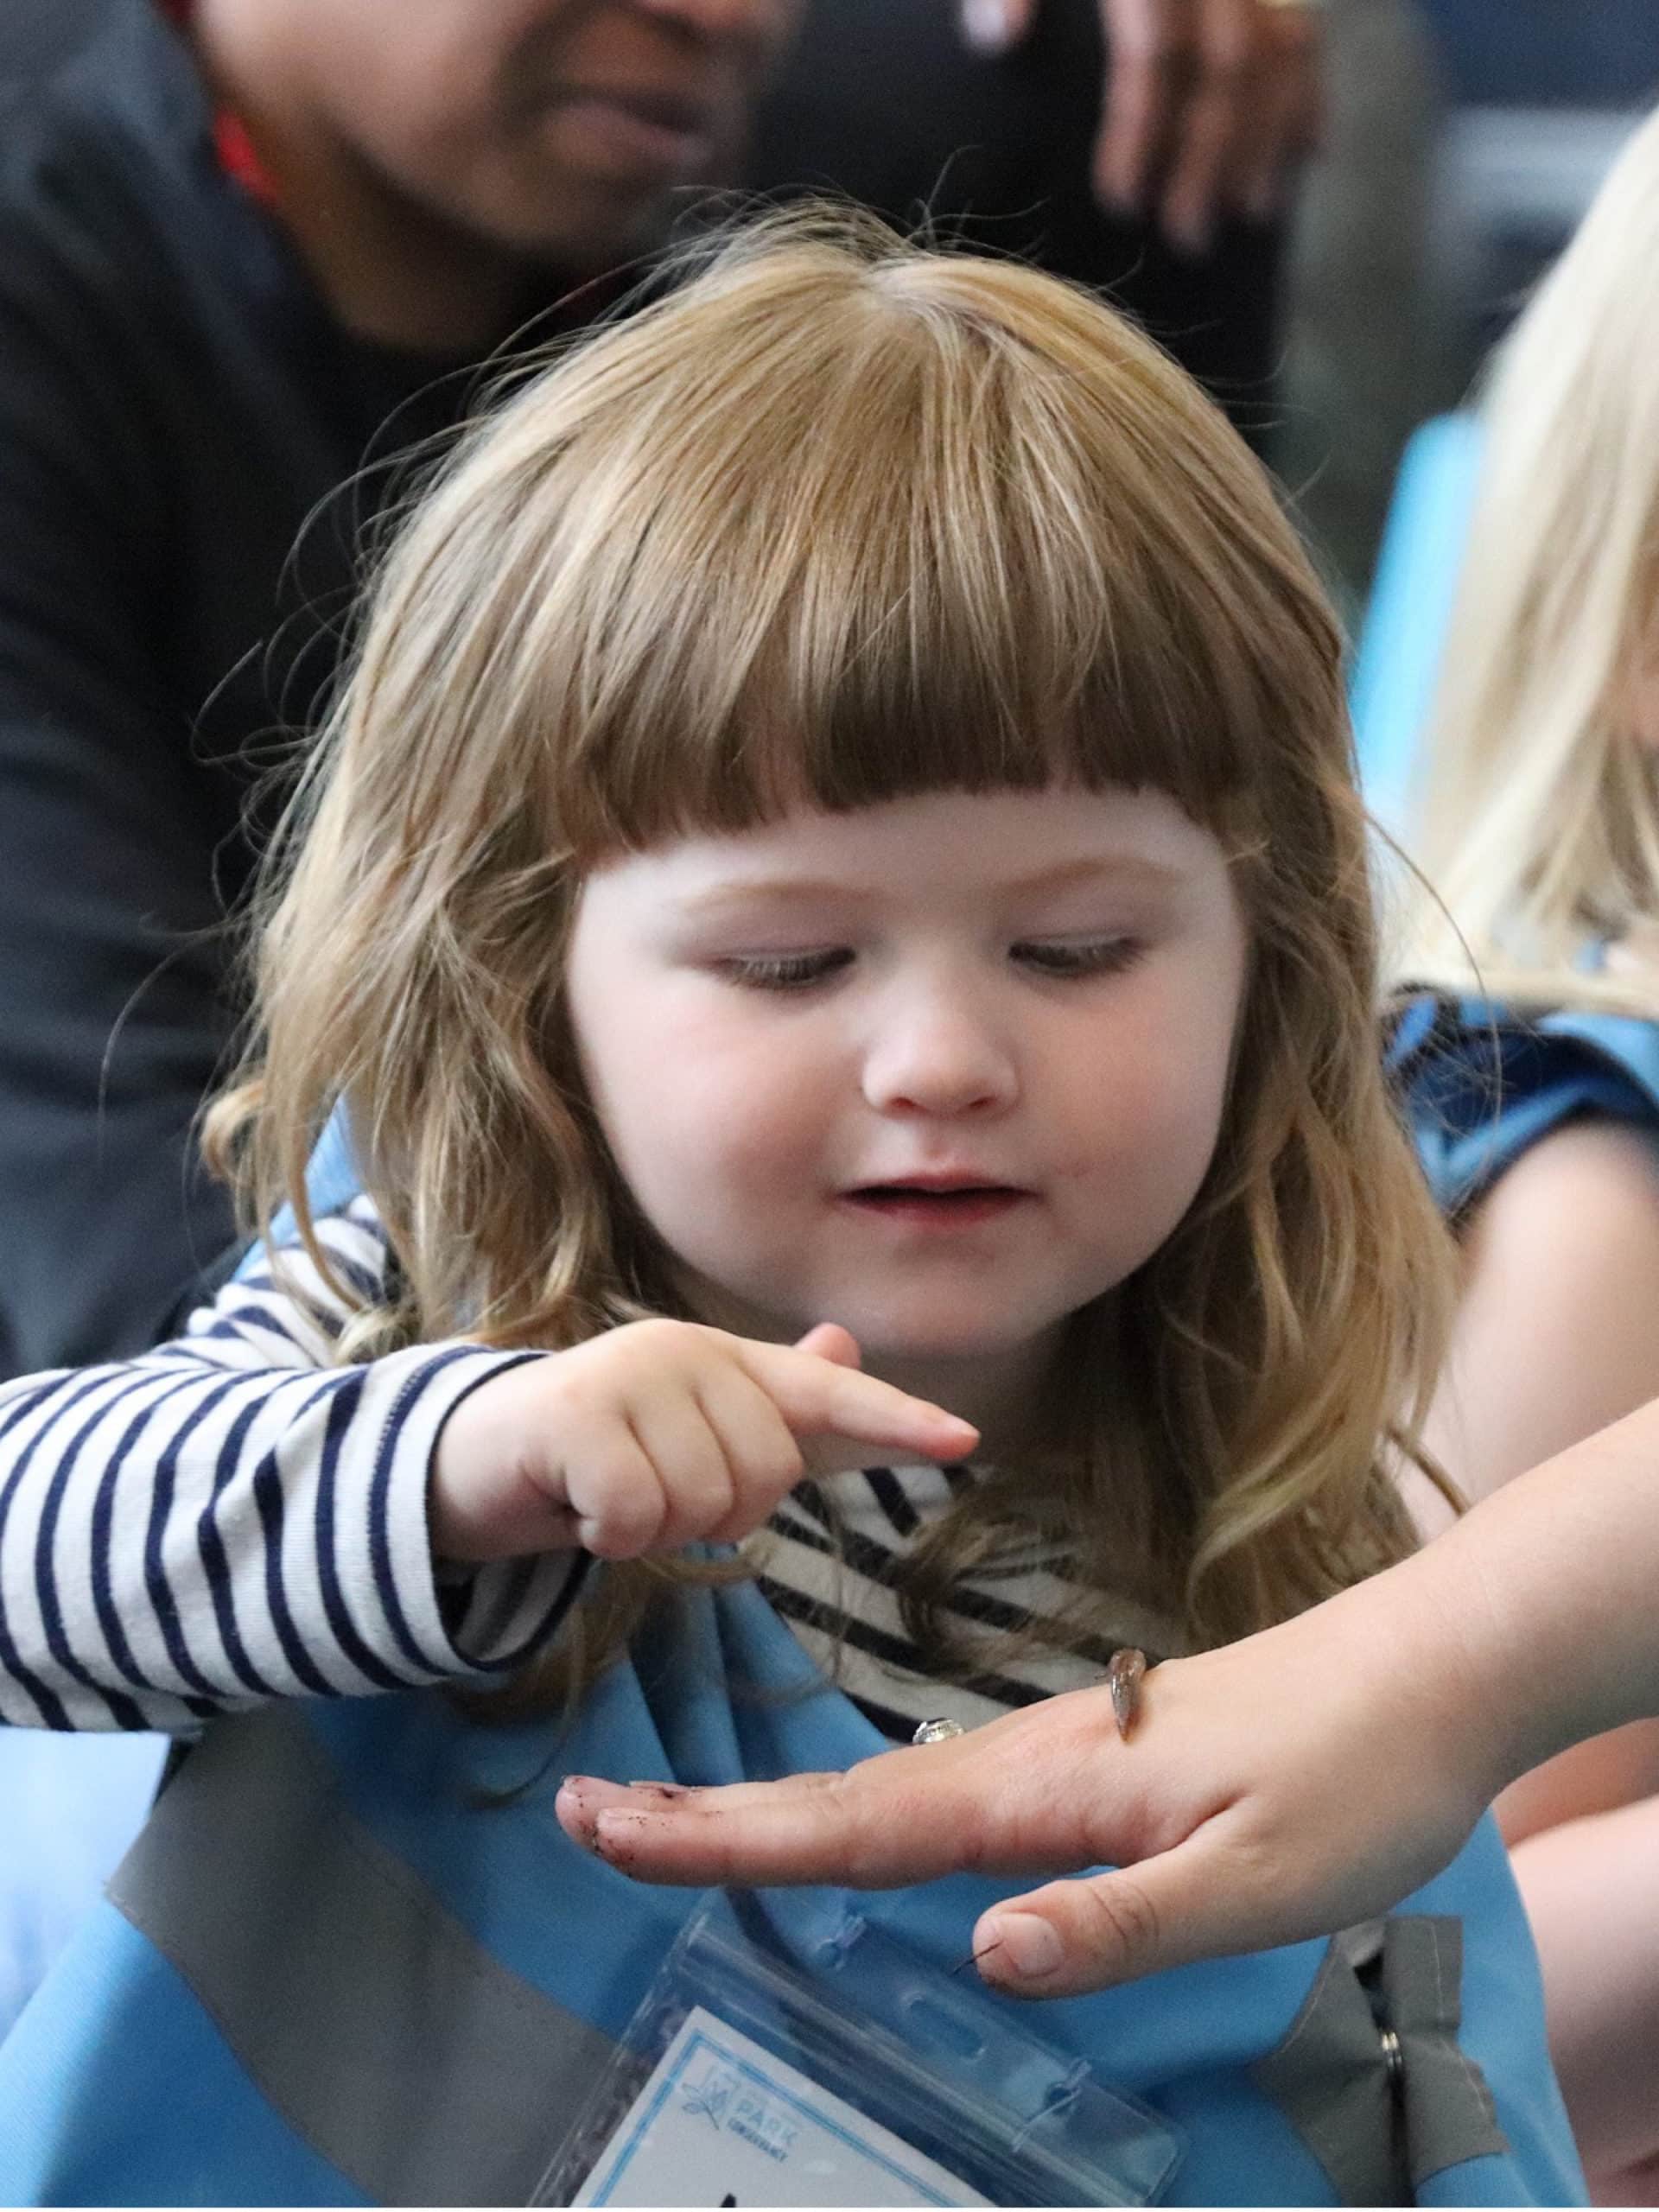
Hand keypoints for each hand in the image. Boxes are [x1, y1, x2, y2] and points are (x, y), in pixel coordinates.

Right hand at [430, 1319, 977, 1561]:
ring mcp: (629, 1374)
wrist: (475, 1457)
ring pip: (704, 1505)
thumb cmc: (598, 1452)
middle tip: (650, 1493)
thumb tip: (843, 1345)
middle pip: (767, 1479)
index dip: (897, 1421)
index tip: (965, 1440)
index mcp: (727, 1361)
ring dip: (655, 1530)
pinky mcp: (573, 1414)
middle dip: (712, 1514)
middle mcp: (686, 1351)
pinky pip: (637, 1517)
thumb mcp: (688, 1433)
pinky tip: (576, 1506)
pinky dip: (607, 1536)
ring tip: (611, 1496)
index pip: (828, 1396)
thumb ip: (769, 1406)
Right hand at [556, 1562, 1502, 1996]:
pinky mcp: (1077, 1762)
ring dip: (770, 1812)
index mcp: (1043, 1787)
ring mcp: (1046, 1753)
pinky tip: (843, 1826)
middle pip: (838, 1797)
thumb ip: (1121, 1921)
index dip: (728, 1836)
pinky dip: (853, 1808)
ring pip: (879, 1790)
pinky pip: (934, 1790)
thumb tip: (980, 1949)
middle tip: (588, 1819)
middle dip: (707, 1818)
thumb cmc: (1351, 1778)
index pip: (856, 1823)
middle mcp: (1023, 1759)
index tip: (611, 1826)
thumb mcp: (1259, 1878)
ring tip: (675, 1828)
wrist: (1420, 1673)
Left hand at [962, 0, 1323, 252]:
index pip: (1155, 47)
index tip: (1120, 203)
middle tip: (1187, 238)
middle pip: (1229, 61)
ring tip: (1251, 215)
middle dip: (1212, 158)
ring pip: (1282, 51)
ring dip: (1270, 139)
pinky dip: (1311, 94)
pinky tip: (1309, 156)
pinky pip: (1307, 36)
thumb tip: (1002, 37)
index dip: (1141, 130)